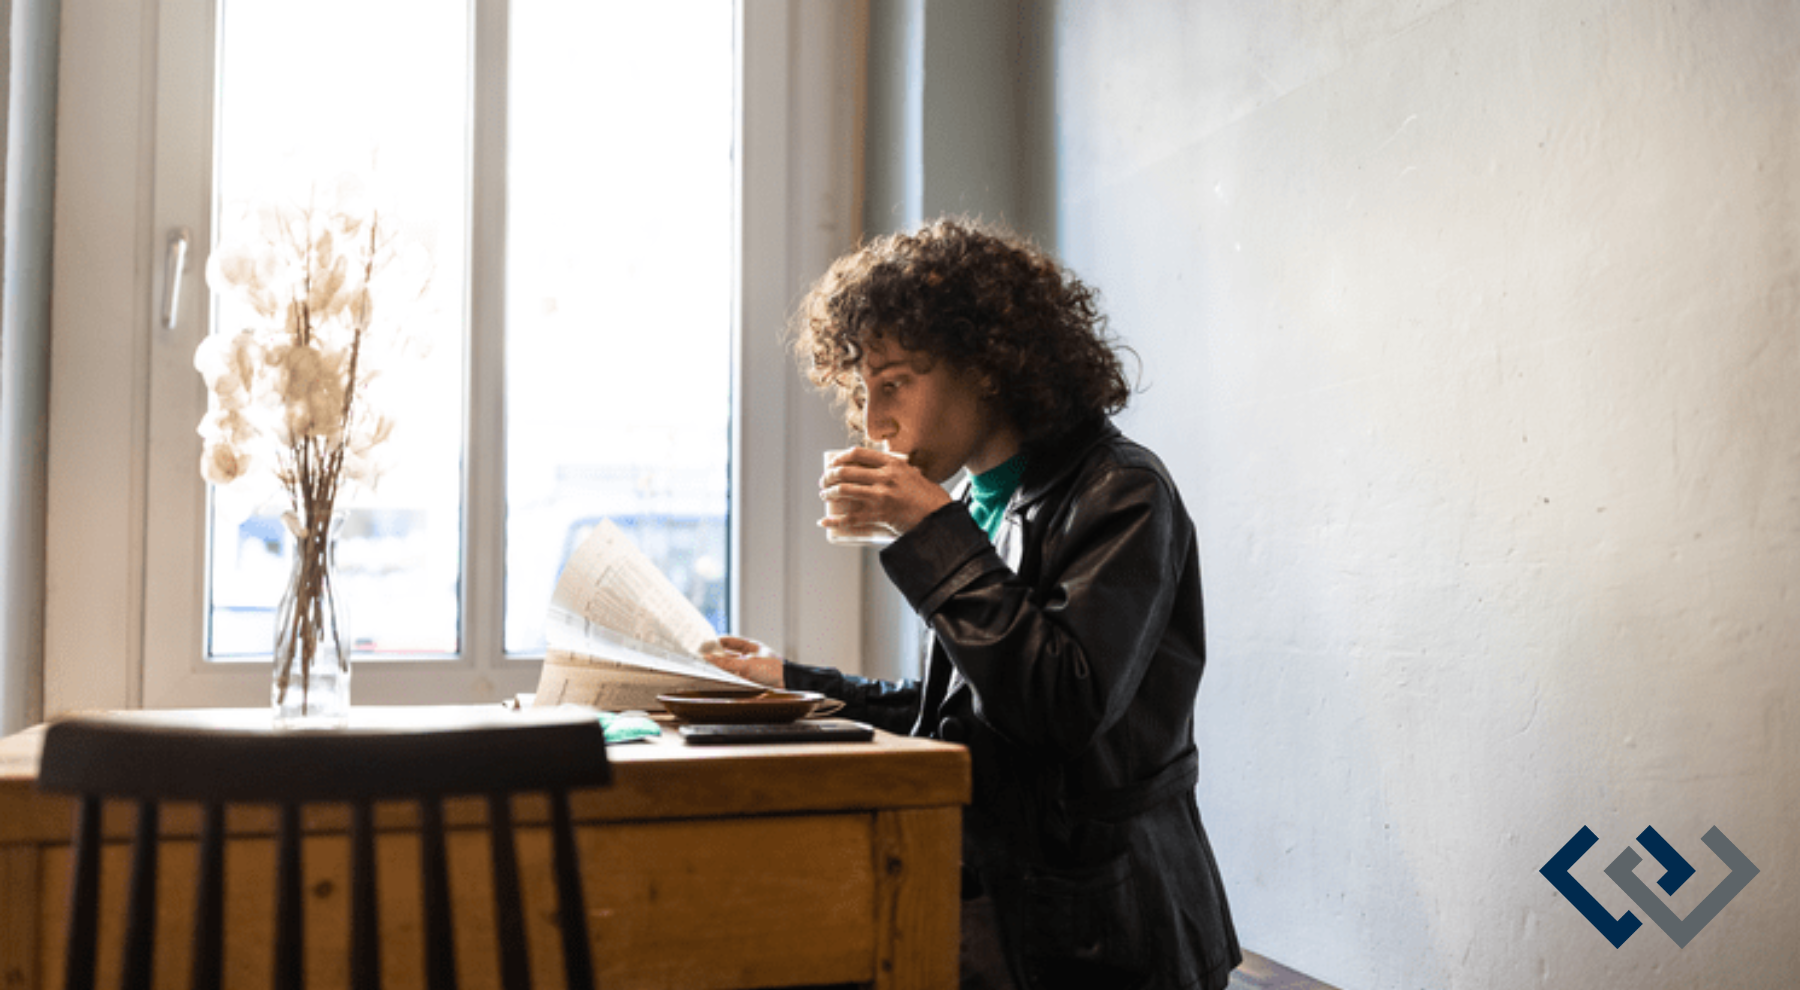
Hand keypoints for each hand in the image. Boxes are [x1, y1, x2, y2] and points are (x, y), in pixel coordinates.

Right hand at [698, 635, 785, 687]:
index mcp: (750, 646)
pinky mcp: (751, 680)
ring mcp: (749, 668)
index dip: (716, 642)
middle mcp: (749, 655)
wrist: (789, 684)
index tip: (702, 644)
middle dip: (716, 656)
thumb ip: (727, 663)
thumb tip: (708, 657)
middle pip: (728, 654)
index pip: (728, 641)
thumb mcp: (746, 665)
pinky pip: (735, 677)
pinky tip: (720, 680)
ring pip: (730, 666)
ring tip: (706, 669)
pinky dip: (727, 677)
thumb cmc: (772, 669)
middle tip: (701, 659)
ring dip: (721, 668)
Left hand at [821, 447, 951, 537]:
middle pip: (846, 471)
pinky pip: (850, 518)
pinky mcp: (880, 516)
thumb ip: (899, 471)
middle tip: (825, 481)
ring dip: (829, 493)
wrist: (940, 519)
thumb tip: (882, 470)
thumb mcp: (914, 475)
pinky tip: (824, 521)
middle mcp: (885, 477)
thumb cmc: (930, 498)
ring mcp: (881, 496)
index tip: (833, 463)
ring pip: (844, 491)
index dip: (840, 457)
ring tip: (824, 495)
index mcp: (893, 464)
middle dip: (829, 476)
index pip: (858, 453)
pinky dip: (834, 521)